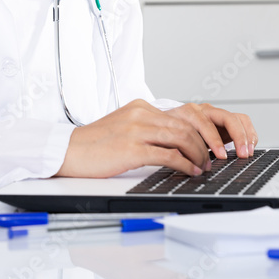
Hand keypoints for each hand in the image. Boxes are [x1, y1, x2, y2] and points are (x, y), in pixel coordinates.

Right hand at [55, 99, 212, 177]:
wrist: (68, 151)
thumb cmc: (94, 144)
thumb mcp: (123, 127)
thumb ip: (146, 128)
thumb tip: (173, 142)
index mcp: (139, 107)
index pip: (181, 115)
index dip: (200, 132)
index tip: (207, 145)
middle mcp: (140, 115)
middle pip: (187, 126)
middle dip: (205, 144)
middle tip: (211, 158)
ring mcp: (136, 130)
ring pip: (182, 138)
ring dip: (198, 155)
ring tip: (203, 167)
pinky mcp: (132, 149)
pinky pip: (169, 155)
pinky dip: (185, 165)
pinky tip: (189, 171)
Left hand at [165, 103, 257, 160]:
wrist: (169, 127)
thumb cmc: (169, 136)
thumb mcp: (169, 143)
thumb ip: (178, 151)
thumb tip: (188, 164)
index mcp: (187, 113)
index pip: (205, 123)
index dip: (215, 140)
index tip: (222, 156)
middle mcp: (203, 111)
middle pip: (227, 117)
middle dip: (237, 137)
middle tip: (242, 155)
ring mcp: (216, 114)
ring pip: (238, 118)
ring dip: (246, 136)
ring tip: (248, 152)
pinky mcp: (226, 121)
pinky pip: (243, 122)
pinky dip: (249, 135)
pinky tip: (249, 147)